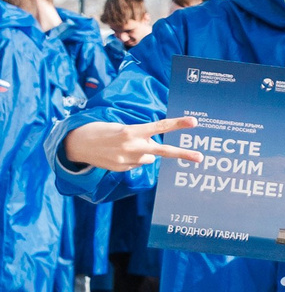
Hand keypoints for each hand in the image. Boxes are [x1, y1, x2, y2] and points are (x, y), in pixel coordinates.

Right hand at [63, 116, 203, 172]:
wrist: (76, 145)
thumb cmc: (101, 131)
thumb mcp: (121, 128)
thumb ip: (140, 137)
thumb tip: (153, 152)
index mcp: (131, 131)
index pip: (159, 127)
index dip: (178, 124)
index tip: (194, 121)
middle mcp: (132, 146)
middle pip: (163, 151)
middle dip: (183, 154)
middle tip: (201, 157)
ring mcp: (128, 160)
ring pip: (149, 157)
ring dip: (143, 152)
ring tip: (123, 146)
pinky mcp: (123, 169)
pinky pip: (137, 163)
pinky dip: (133, 158)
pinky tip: (118, 154)